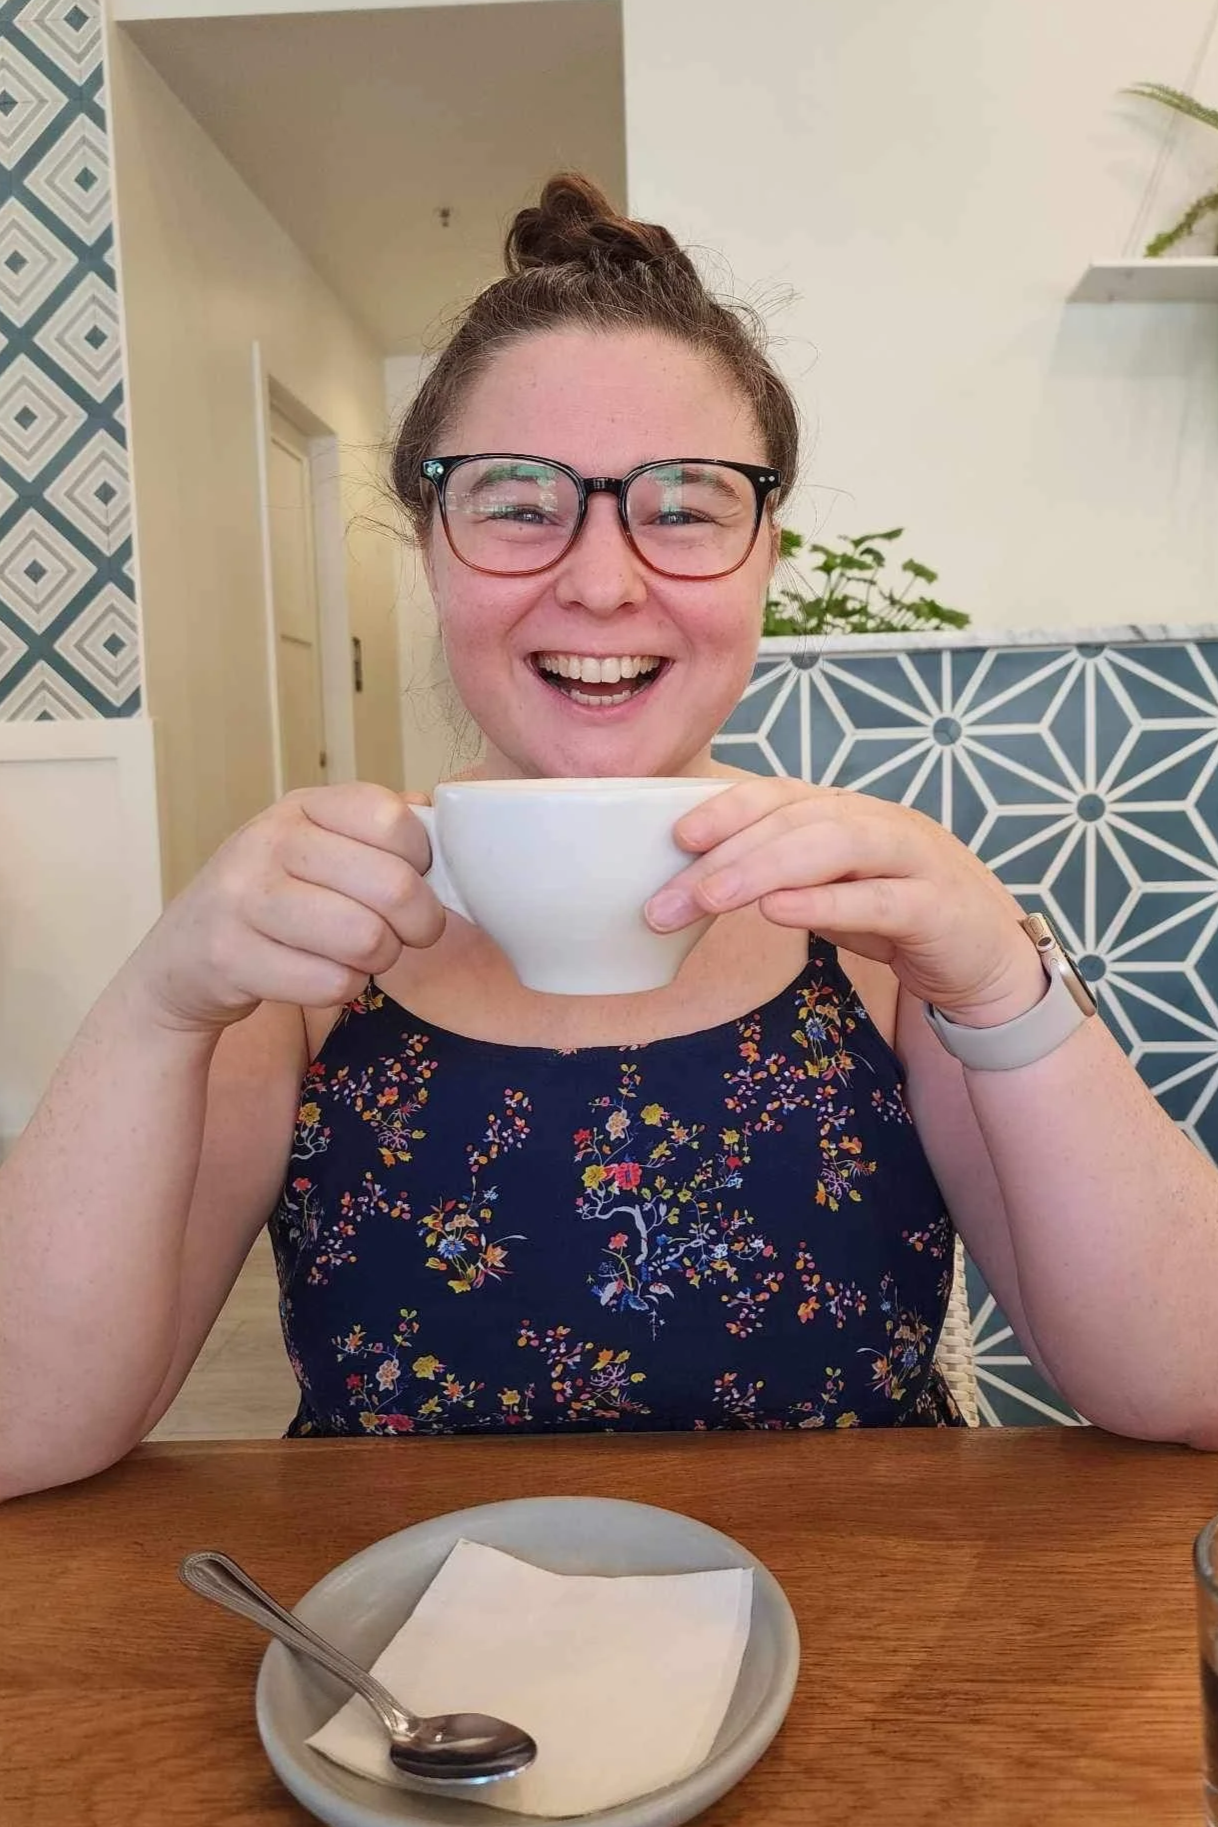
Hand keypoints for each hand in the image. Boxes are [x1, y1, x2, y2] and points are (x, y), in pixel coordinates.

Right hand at [130, 783, 442, 1032]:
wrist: (183, 958)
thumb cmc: (275, 902)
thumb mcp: (319, 849)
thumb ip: (381, 834)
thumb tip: (450, 825)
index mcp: (303, 807)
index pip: (392, 819)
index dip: (422, 861)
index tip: (411, 880)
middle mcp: (268, 841)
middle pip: (393, 886)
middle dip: (417, 924)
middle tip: (404, 934)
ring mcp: (242, 897)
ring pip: (366, 939)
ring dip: (379, 960)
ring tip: (359, 955)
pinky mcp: (231, 956)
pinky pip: (333, 984)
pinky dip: (343, 989)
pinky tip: (320, 975)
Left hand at [646, 778, 1044, 1025]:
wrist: (989, 960)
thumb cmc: (901, 918)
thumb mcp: (834, 890)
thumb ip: (784, 876)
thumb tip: (699, 883)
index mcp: (850, 813)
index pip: (781, 795)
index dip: (727, 808)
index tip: (674, 838)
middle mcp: (880, 823)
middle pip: (793, 821)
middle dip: (723, 857)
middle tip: (666, 900)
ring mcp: (914, 859)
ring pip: (832, 845)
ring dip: (762, 869)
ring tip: (709, 899)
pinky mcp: (938, 908)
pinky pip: (877, 899)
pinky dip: (824, 903)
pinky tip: (777, 912)